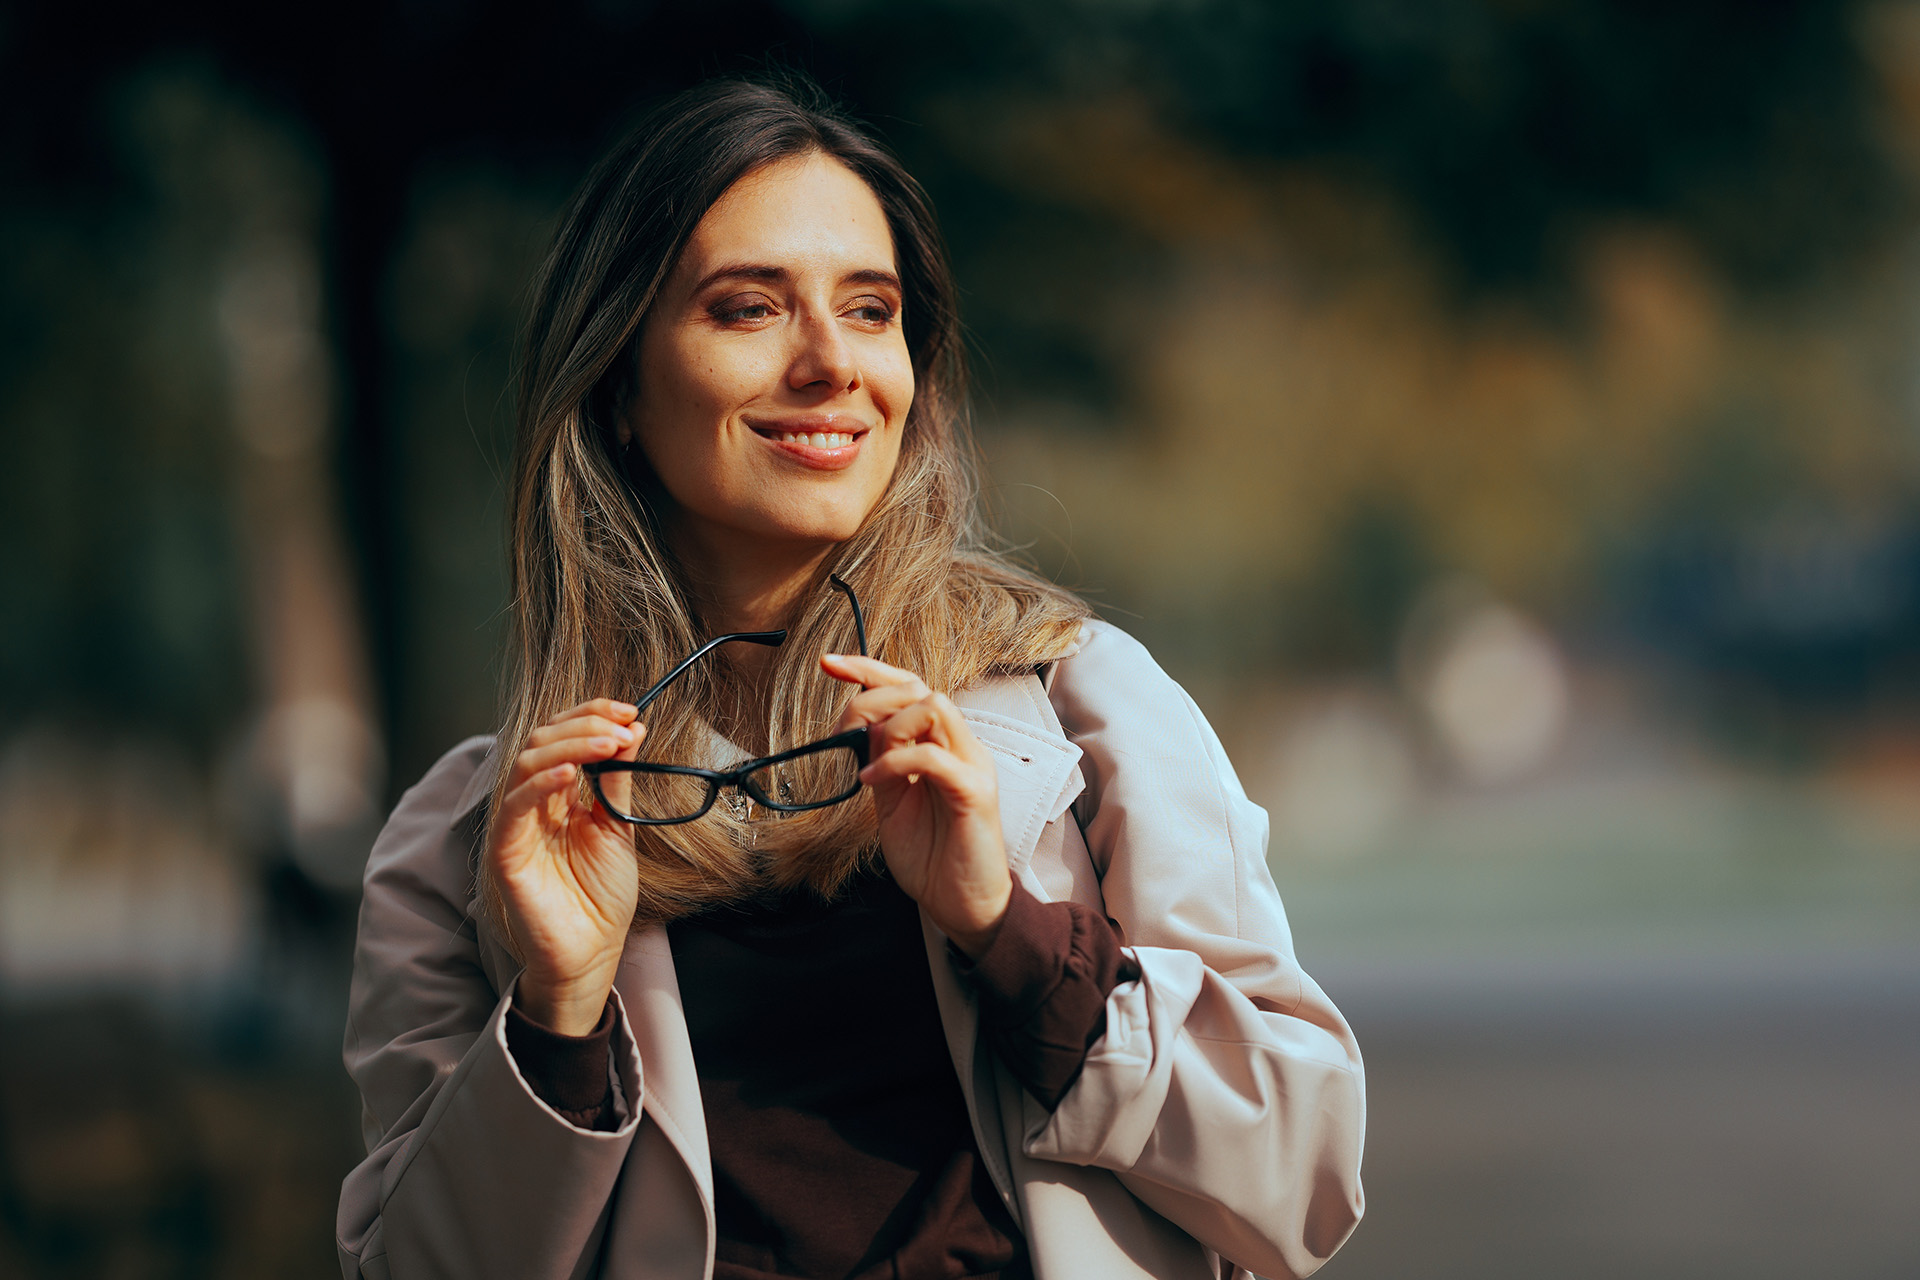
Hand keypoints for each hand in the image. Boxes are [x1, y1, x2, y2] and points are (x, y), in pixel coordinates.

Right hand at [486, 698, 644, 1034]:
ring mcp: (516, 826)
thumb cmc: (601, 894)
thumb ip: (618, 782)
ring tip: (609, 744)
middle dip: (585, 725)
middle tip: (624, 728)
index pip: (561, 736)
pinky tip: (571, 774)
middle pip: (542, 741)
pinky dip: (540, 784)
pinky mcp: (507, 853)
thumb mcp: (618, 827)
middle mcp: (532, 804)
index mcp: (556, 794)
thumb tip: (632, 731)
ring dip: (570, 746)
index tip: (629, 711)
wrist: (593, 950)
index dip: (591, 715)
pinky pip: (514, 808)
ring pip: (526, 764)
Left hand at [822, 654, 1010, 956]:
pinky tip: (872, 781)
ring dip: (890, 726)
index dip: (870, 670)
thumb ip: (883, 762)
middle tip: (841, 728)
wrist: (962, 904)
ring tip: (868, 763)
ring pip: (934, 707)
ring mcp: (972, 766)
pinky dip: (895, 762)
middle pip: (920, 687)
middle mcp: (962, 747)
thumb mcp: (893, 801)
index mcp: (943, 745)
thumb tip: (859, 729)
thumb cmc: (932, 856)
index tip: (830, 664)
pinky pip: (933, 756)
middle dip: (871, 694)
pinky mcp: (975, 792)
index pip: (911, 689)